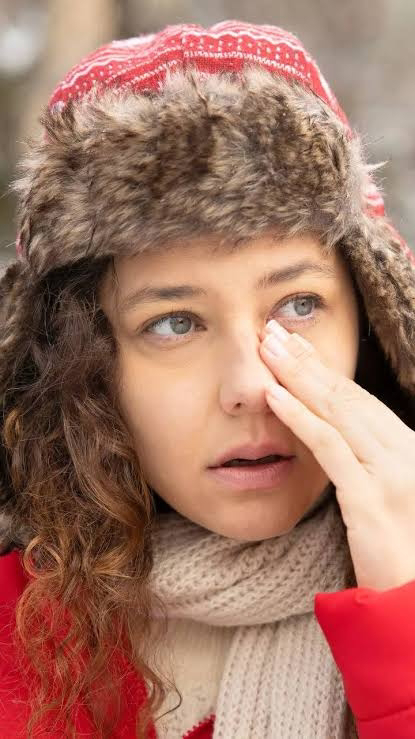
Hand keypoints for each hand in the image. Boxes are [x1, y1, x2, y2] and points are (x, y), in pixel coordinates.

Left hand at [260, 319, 414, 590]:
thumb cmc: (408, 561)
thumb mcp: (396, 503)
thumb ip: (371, 470)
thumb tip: (338, 443)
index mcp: (411, 451)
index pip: (362, 401)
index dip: (326, 370)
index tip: (298, 346)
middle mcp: (406, 453)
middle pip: (347, 396)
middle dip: (307, 360)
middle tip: (273, 331)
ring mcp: (392, 475)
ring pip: (337, 411)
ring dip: (297, 375)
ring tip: (267, 349)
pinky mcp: (372, 501)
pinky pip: (329, 448)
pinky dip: (299, 418)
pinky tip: (274, 396)